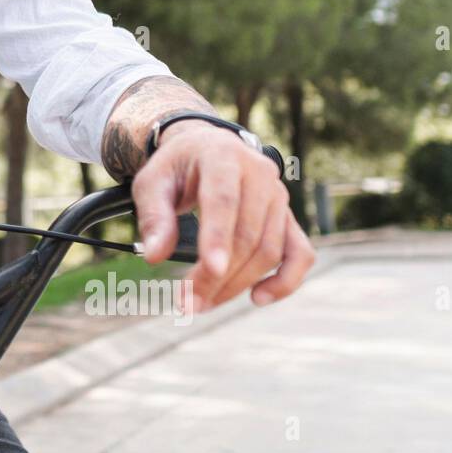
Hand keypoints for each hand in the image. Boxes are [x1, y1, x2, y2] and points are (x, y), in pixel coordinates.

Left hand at [132, 122, 314, 311]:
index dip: (218, 236)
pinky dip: (286, 280)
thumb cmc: (174, 169)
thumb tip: (155, 257)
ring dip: (239, 283)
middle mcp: (259, 173)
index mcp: (222, 156)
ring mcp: (278, 195)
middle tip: (187, 303)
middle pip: (246, 234)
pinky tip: (258, 298)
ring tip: (203, 304)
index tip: (210, 269)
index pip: (224, 200)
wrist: (204, 149)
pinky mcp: (287, 217)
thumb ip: (153, 216)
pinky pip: (300, 254)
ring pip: (269, 249)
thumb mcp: (151, 183)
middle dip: (218, 275)